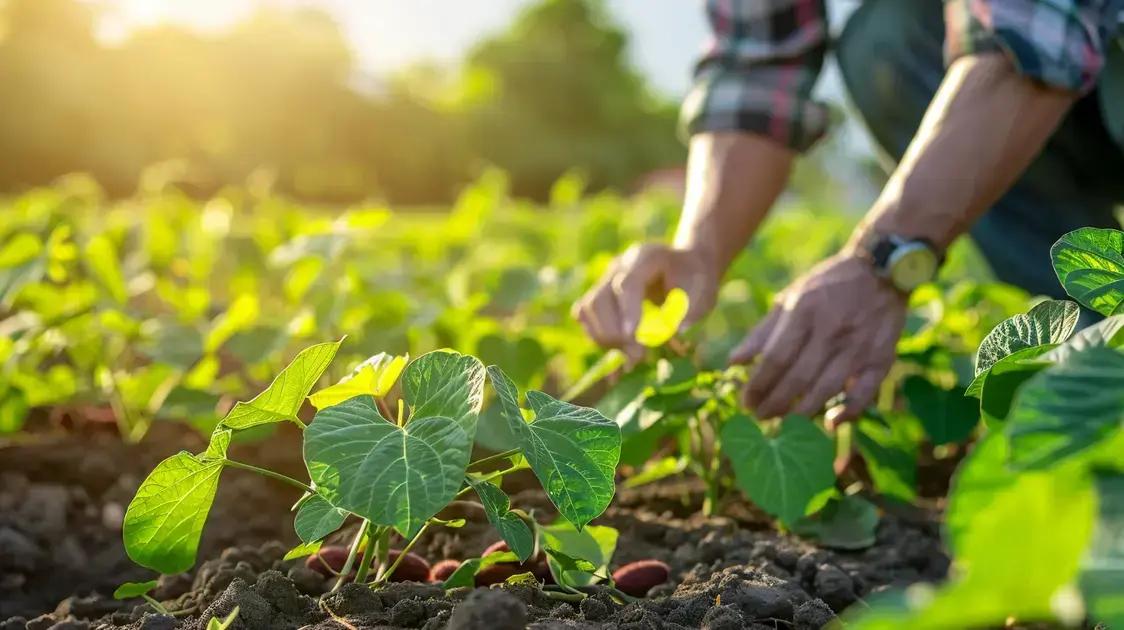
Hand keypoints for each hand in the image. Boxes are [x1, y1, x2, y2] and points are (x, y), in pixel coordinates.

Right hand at [573, 243, 718, 362]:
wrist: (684, 267)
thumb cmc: (695, 279)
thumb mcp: (704, 292)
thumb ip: (692, 309)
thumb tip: (676, 331)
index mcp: (646, 257)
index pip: (627, 284)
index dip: (628, 312)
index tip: (634, 338)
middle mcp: (618, 266)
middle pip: (599, 299)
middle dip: (615, 333)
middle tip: (639, 357)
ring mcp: (605, 279)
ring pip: (587, 309)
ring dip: (605, 338)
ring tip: (632, 355)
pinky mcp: (599, 295)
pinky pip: (585, 316)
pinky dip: (598, 337)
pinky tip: (620, 350)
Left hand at [729, 252, 905, 421]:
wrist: (880, 271)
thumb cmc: (826, 287)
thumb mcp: (790, 298)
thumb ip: (762, 332)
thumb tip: (733, 362)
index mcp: (804, 311)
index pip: (775, 358)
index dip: (758, 385)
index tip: (745, 401)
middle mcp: (832, 330)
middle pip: (798, 378)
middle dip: (774, 404)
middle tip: (759, 417)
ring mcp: (859, 346)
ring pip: (826, 389)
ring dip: (802, 412)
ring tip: (782, 423)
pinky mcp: (882, 358)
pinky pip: (865, 393)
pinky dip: (848, 412)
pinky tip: (829, 422)